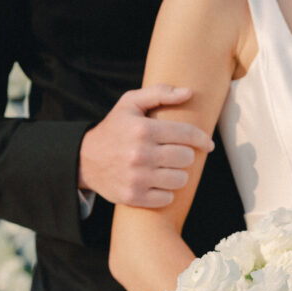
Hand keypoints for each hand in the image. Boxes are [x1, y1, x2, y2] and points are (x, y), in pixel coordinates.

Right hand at [78, 85, 213, 206]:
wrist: (84, 159)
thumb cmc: (114, 129)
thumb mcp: (130, 104)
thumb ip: (159, 93)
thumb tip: (189, 92)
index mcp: (142, 129)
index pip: (187, 134)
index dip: (202, 139)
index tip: (207, 144)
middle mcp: (140, 154)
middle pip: (186, 158)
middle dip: (185, 155)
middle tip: (176, 155)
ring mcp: (137, 177)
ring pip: (180, 179)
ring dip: (178, 175)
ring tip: (168, 169)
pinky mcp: (134, 196)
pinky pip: (167, 198)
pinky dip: (166, 192)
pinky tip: (158, 183)